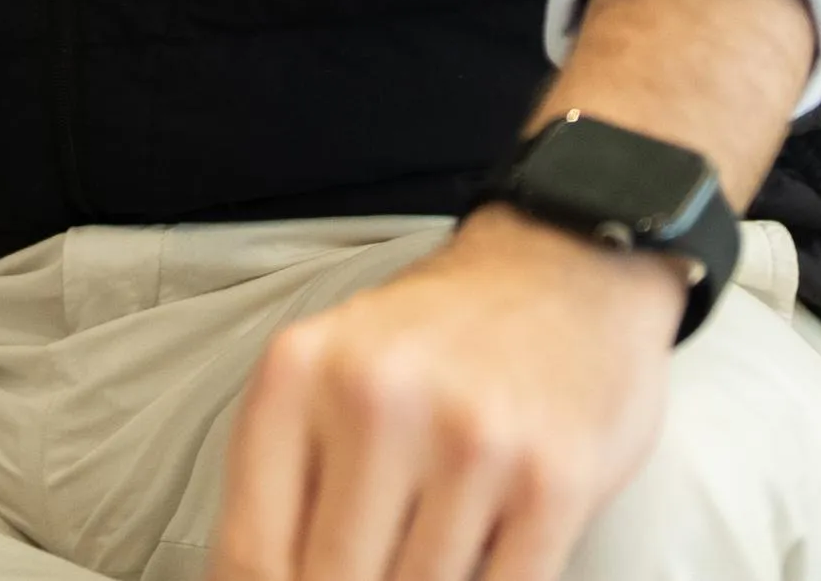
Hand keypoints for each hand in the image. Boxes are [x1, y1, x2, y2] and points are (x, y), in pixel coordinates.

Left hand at [208, 210, 682, 580]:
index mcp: (300, 373)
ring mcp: (470, 442)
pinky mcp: (552, 481)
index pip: (255, 552)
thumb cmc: (437, 338)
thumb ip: (287, 475)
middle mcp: (379, 400)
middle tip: (366, 568)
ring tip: (420, 550)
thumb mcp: (328, 372)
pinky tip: (476, 557)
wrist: (565, 270)